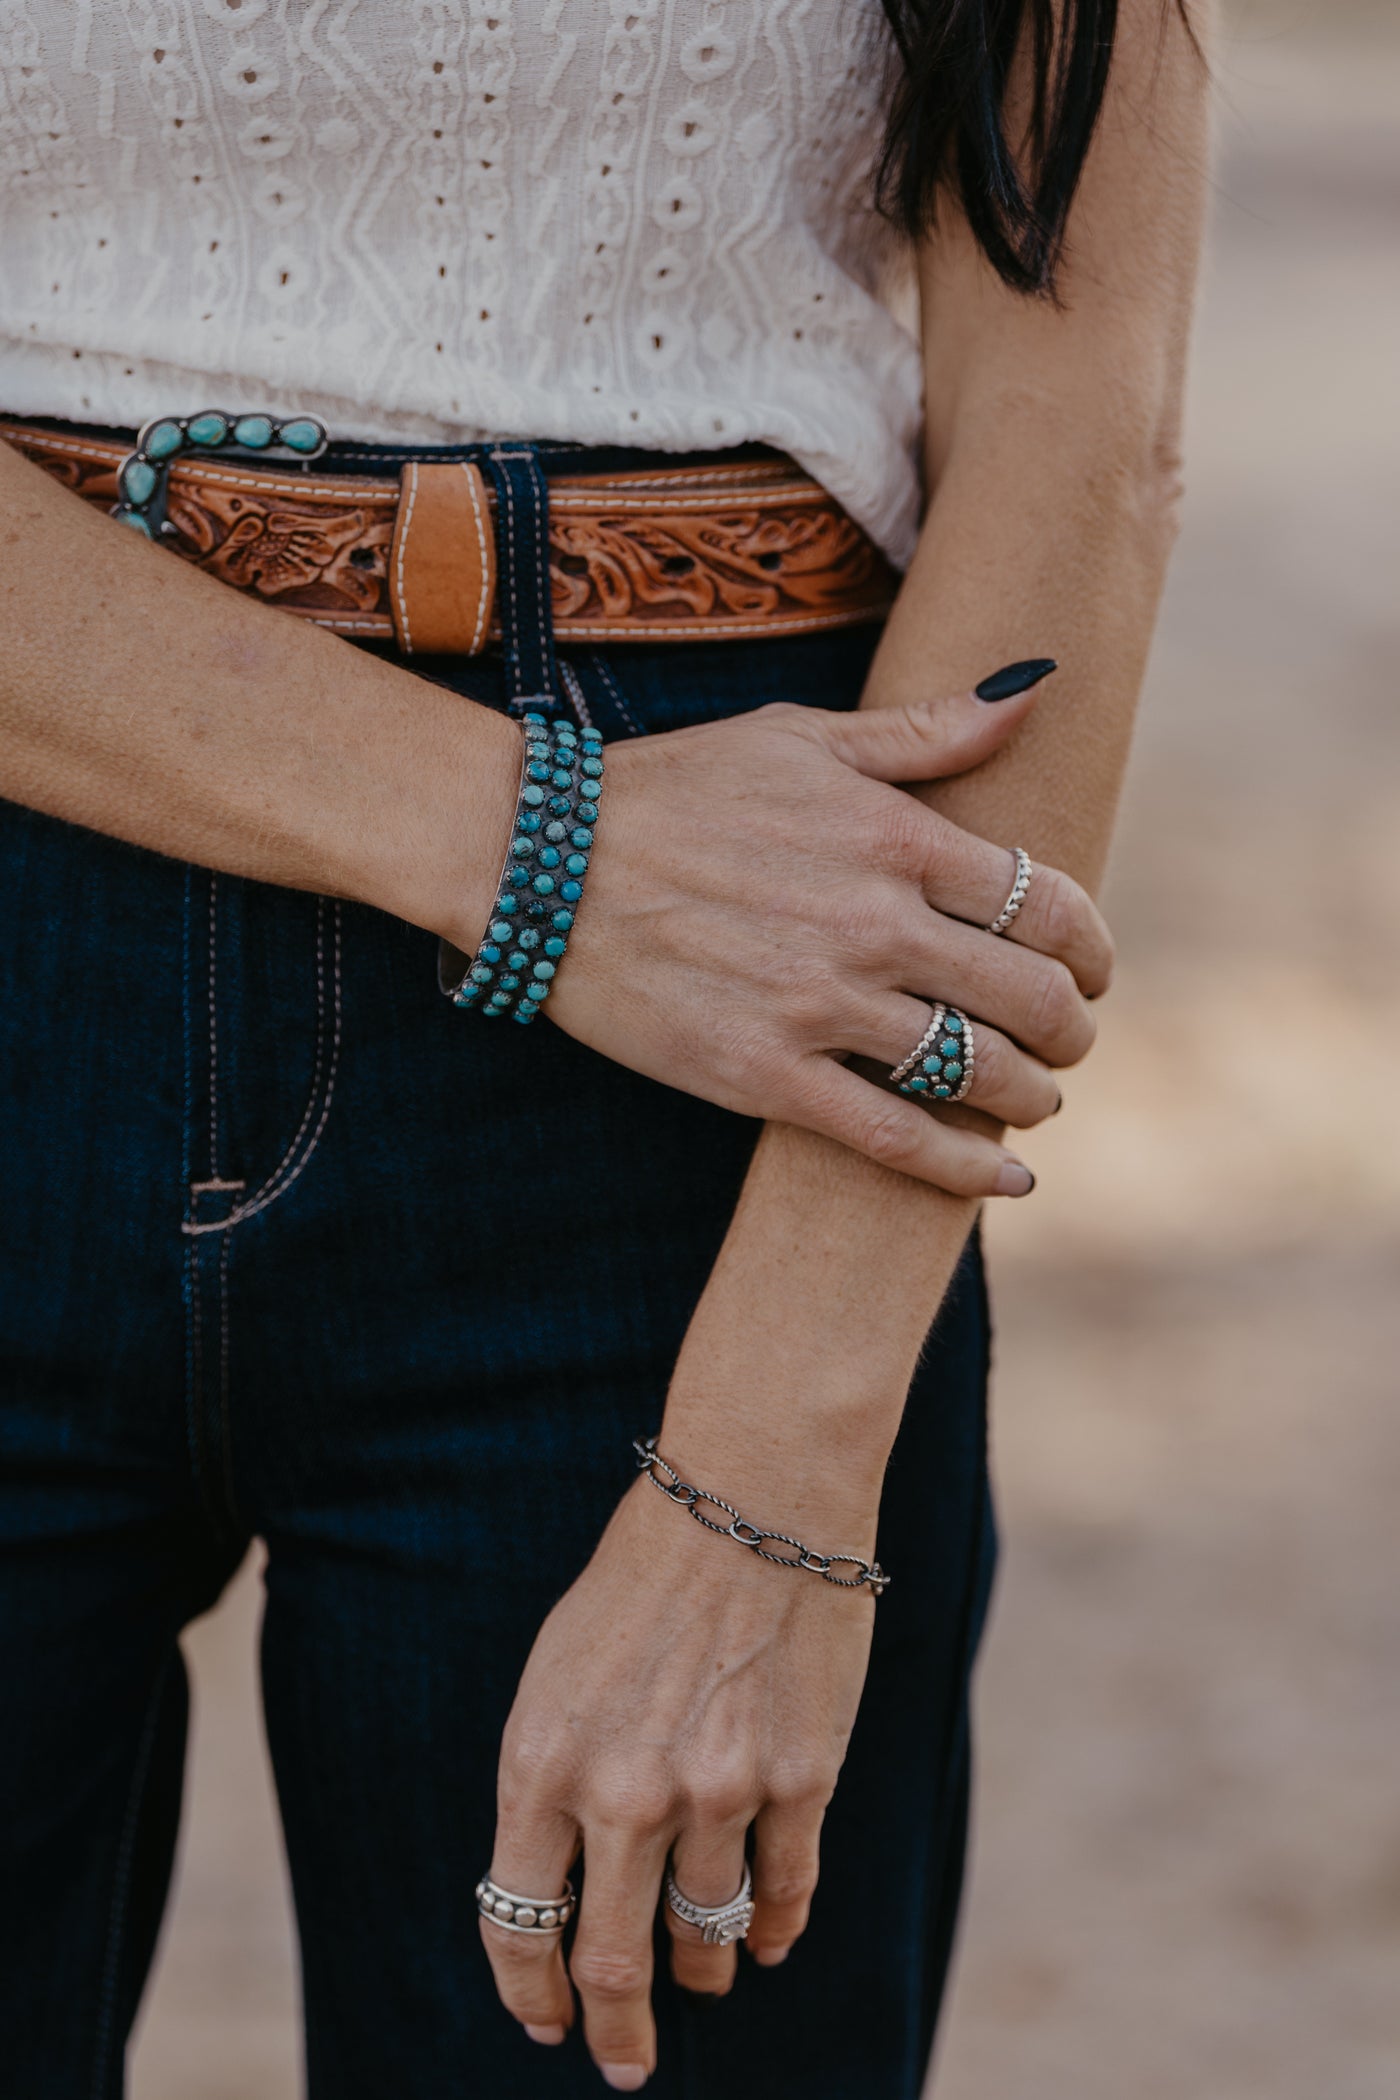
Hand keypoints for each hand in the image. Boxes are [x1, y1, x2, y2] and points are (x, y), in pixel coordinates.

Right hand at [447, 672, 1112, 1198]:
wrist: (543, 862)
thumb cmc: (674, 789)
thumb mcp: (801, 736)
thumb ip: (925, 732)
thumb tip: (1034, 689)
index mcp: (894, 837)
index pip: (1047, 904)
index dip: (1093, 947)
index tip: (1094, 968)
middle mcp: (873, 925)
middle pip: (1032, 997)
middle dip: (1073, 1030)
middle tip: (1071, 1042)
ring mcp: (820, 1007)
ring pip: (976, 1073)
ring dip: (1031, 1096)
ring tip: (1035, 1101)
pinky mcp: (764, 1076)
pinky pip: (895, 1138)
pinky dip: (964, 1168)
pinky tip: (1003, 1179)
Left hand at [479, 1470, 875, 2088]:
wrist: (749, 1500)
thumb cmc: (639, 1579)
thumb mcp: (555, 1674)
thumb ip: (551, 1781)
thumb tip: (561, 1887)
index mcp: (541, 1763)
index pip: (521, 1924)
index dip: (533, 1994)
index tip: (547, 2026)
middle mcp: (624, 1793)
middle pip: (617, 1963)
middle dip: (617, 2028)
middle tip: (624, 2060)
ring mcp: (719, 1792)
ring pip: (709, 1934)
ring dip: (704, 1966)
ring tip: (706, 1973)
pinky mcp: (800, 1779)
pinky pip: (787, 1892)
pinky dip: (777, 1928)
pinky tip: (770, 1939)